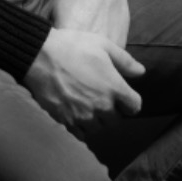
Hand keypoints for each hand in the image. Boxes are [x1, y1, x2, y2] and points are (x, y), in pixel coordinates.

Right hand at [24, 27, 144, 132]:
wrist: (40, 56)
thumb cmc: (73, 46)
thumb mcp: (103, 45)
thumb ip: (125, 61)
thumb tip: (141, 72)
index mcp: (114, 88)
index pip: (134, 106)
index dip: (130, 101)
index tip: (122, 96)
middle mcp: (102, 106)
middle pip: (116, 120)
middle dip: (112, 111)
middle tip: (101, 98)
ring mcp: (84, 116)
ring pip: (98, 128)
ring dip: (96, 120)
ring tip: (87, 106)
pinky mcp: (67, 122)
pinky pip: (81, 134)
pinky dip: (81, 127)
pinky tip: (75, 113)